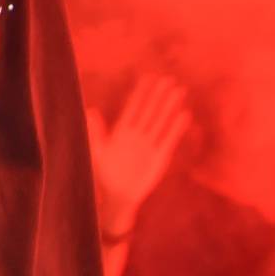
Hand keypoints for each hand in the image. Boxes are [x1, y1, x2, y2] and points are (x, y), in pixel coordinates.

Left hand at [88, 75, 191, 239]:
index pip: (134, 107)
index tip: (148, 77)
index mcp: (122, 131)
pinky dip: (176, 127)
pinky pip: (169, 139)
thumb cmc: (105, 175)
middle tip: (167, 79)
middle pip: (150, 110)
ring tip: (178, 91)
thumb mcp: (98, 152)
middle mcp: (138, 134)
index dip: (141, 93)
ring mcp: (150, 144)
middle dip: (158, 95)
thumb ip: (96, 132)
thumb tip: (90, 109)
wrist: (119, 197)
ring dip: (169, 107)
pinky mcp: (160, 156)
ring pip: (161, 121)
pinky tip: (184, 115)